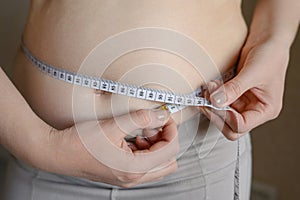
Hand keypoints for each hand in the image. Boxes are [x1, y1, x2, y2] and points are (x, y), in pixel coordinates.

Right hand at [32, 109, 178, 187]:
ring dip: (155, 146)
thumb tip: (162, 115)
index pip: (170, 151)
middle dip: (165, 140)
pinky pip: (144, 164)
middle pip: (168, 161)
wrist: (57, 152)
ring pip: (158, 164)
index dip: (171, 130)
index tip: (163, 116)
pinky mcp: (122, 173)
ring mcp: (128, 177)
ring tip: (140, 131)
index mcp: (134, 168)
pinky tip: (132, 138)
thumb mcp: (113, 125)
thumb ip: (141, 118)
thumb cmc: (80, 142)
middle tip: (153, 125)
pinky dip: (145, 150)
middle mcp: (133, 177)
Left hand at [200, 36, 289, 140]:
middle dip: (216, 114)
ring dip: (211, 104)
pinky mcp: (234, 96)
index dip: (226, 117)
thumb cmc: (270, 56)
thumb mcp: (253, 73)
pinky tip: (210, 87)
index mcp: (266, 110)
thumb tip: (216, 101)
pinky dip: (212, 97)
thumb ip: (234, 89)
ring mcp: (243, 104)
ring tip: (208, 89)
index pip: (242, 125)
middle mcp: (254, 110)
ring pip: (222, 115)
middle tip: (205, 101)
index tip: (215, 103)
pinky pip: (220, 102)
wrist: (267, 41)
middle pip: (230, 127)